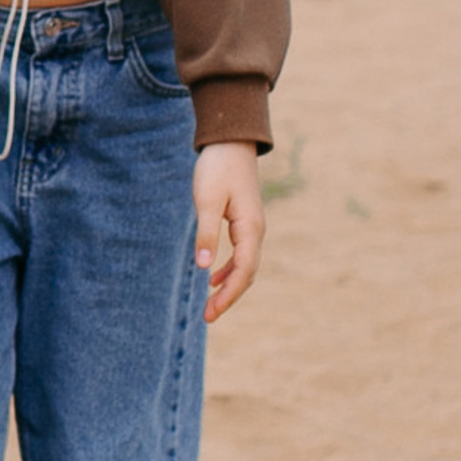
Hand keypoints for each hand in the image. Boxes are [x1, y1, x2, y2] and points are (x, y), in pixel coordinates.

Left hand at [192, 141, 264, 320]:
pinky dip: (229, 269)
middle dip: (229, 297)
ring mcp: (252, 228)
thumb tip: (203, 268)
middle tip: (209, 316)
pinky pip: (241, 254)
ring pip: (245, 266)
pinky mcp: (244, 222)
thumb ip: (206, 233)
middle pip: (247, 274)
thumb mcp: (206, 200)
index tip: (211, 312)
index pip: (243, 272)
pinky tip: (213, 277)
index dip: (228, 295)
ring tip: (211, 303)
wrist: (231, 144)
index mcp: (250, 229)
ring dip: (230, 285)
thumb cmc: (217, 169)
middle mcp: (256, 232)